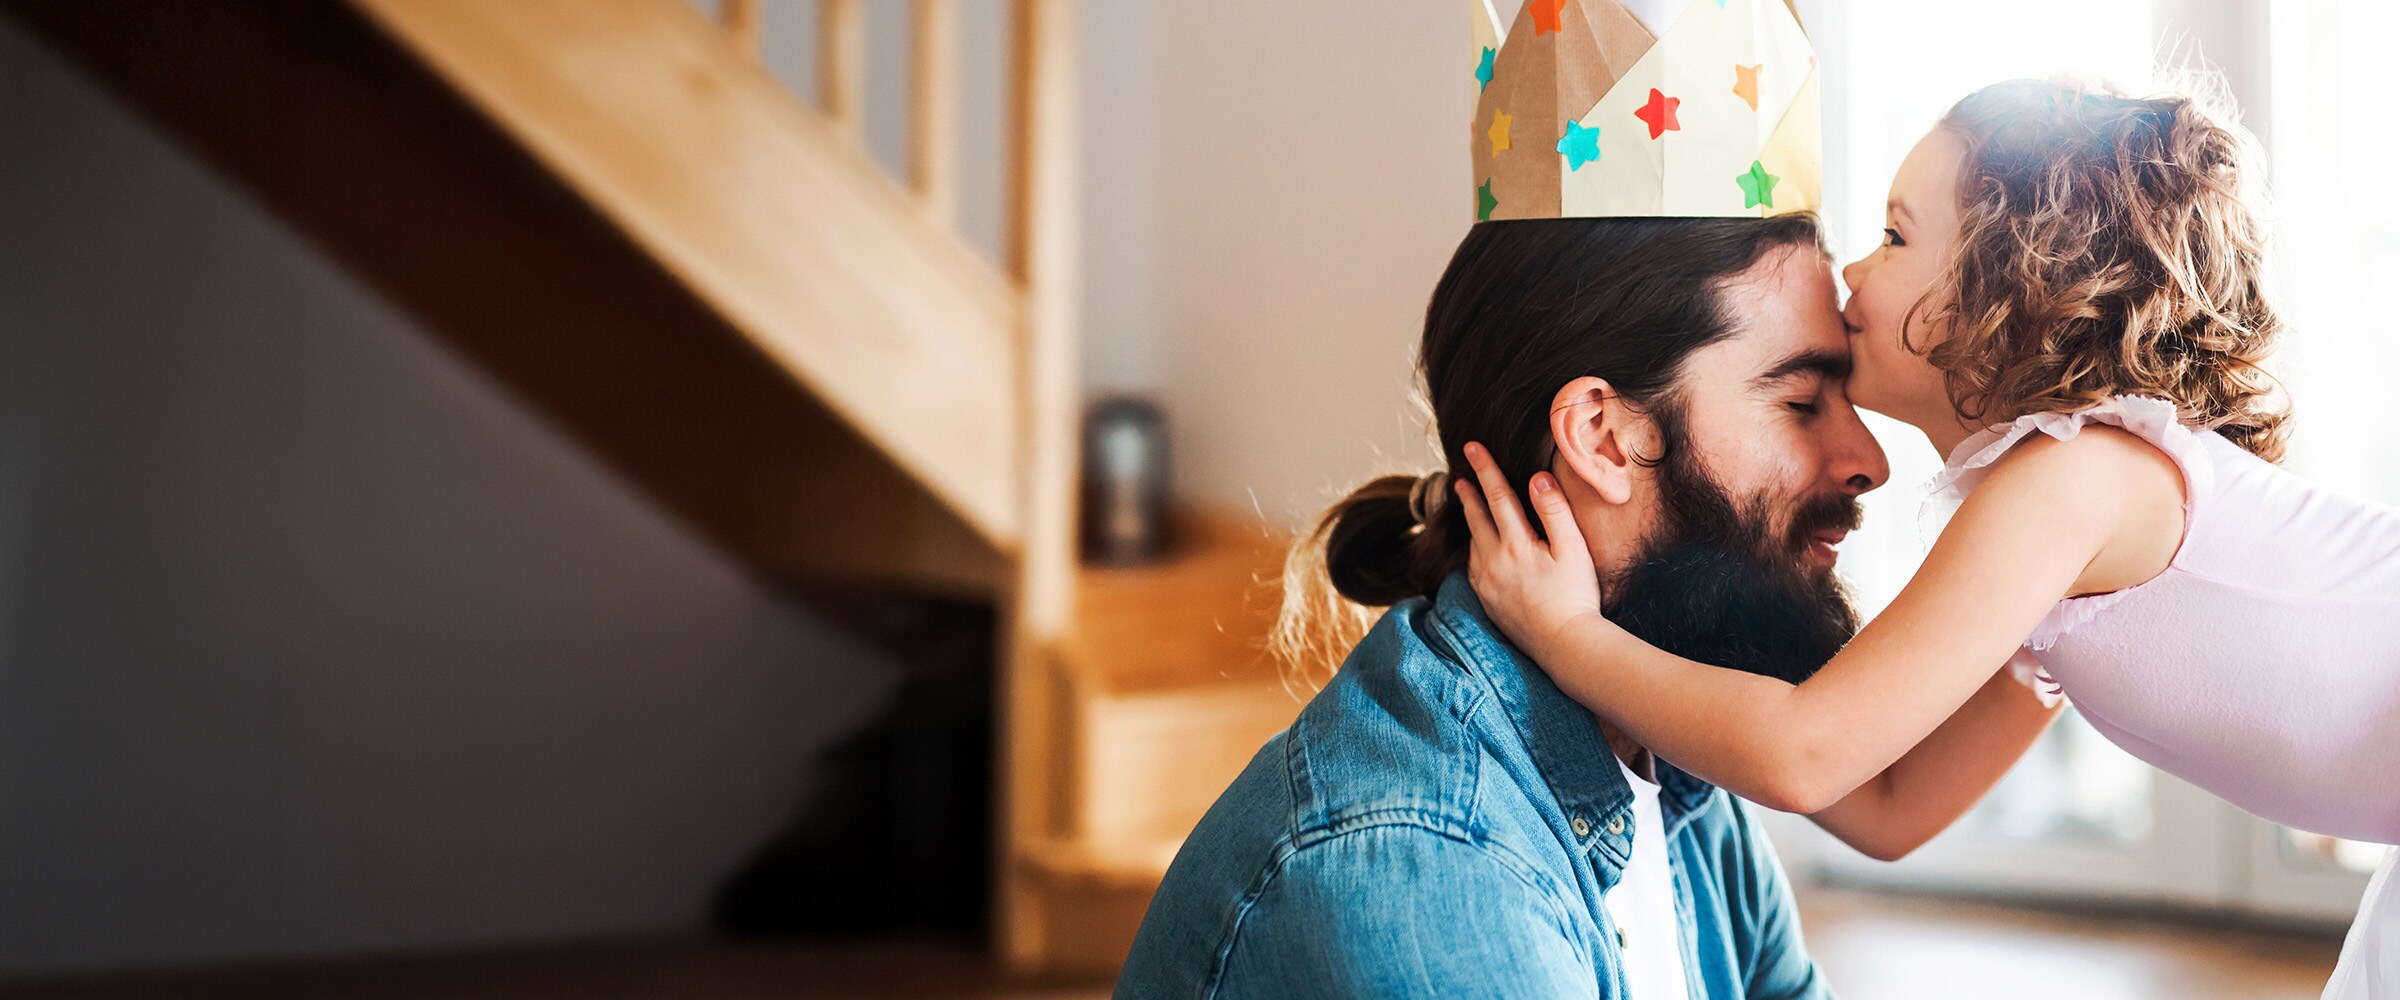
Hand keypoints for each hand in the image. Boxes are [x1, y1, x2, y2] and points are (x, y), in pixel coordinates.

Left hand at [1454, 442, 1606, 657]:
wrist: (1564, 644)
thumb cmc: (1575, 595)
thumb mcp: (1573, 548)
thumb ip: (1554, 510)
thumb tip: (1536, 478)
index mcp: (1515, 544)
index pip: (1496, 496)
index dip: (1485, 468)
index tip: (1471, 446)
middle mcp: (1493, 562)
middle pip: (1475, 518)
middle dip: (1468, 494)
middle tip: (1460, 478)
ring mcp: (1486, 583)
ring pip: (1474, 545)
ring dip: (1473, 525)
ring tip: (1474, 512)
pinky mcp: (1487, 601)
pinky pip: (1473, 569)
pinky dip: (1476, 552)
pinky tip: (1483, 552)